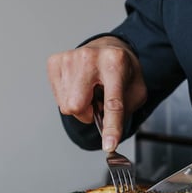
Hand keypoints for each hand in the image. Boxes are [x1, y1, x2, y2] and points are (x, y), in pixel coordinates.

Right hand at [46, 36, 146, 151]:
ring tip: (89, 90)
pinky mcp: (55, 62)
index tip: (109, 144)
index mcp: (115, 63)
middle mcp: (90, 57)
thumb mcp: (136, 90)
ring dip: (79, 105)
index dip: (111, 126)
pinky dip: (68, 97)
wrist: (107, 48)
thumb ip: (125, 111)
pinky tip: (79, 85)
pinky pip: (57, 98)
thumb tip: (109, 132)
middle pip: (76, 106)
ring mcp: (69, 58)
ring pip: (66, 105)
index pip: (112, 102)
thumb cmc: (121, 71)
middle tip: (96, 103)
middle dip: (87, 113)